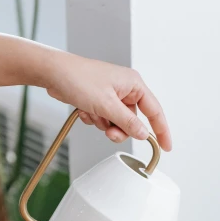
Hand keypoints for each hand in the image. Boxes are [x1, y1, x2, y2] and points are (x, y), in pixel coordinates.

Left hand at [45, 54, 171, 150]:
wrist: (54, 74)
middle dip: (119, 129)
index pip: (155, 111)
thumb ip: (128, 122)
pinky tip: (85, 109)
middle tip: (109, 131)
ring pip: (117, 123)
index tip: (166, 147)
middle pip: (133, 122)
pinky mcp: (100, 101)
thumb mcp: (107, 105)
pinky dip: (95, 120)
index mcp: (134, 84)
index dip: (161, 131)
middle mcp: (125, 89)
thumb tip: (143, 134)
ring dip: (104, 124)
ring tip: (93, 114)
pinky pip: (104, 120)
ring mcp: (112, 96)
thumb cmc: (78, 78)